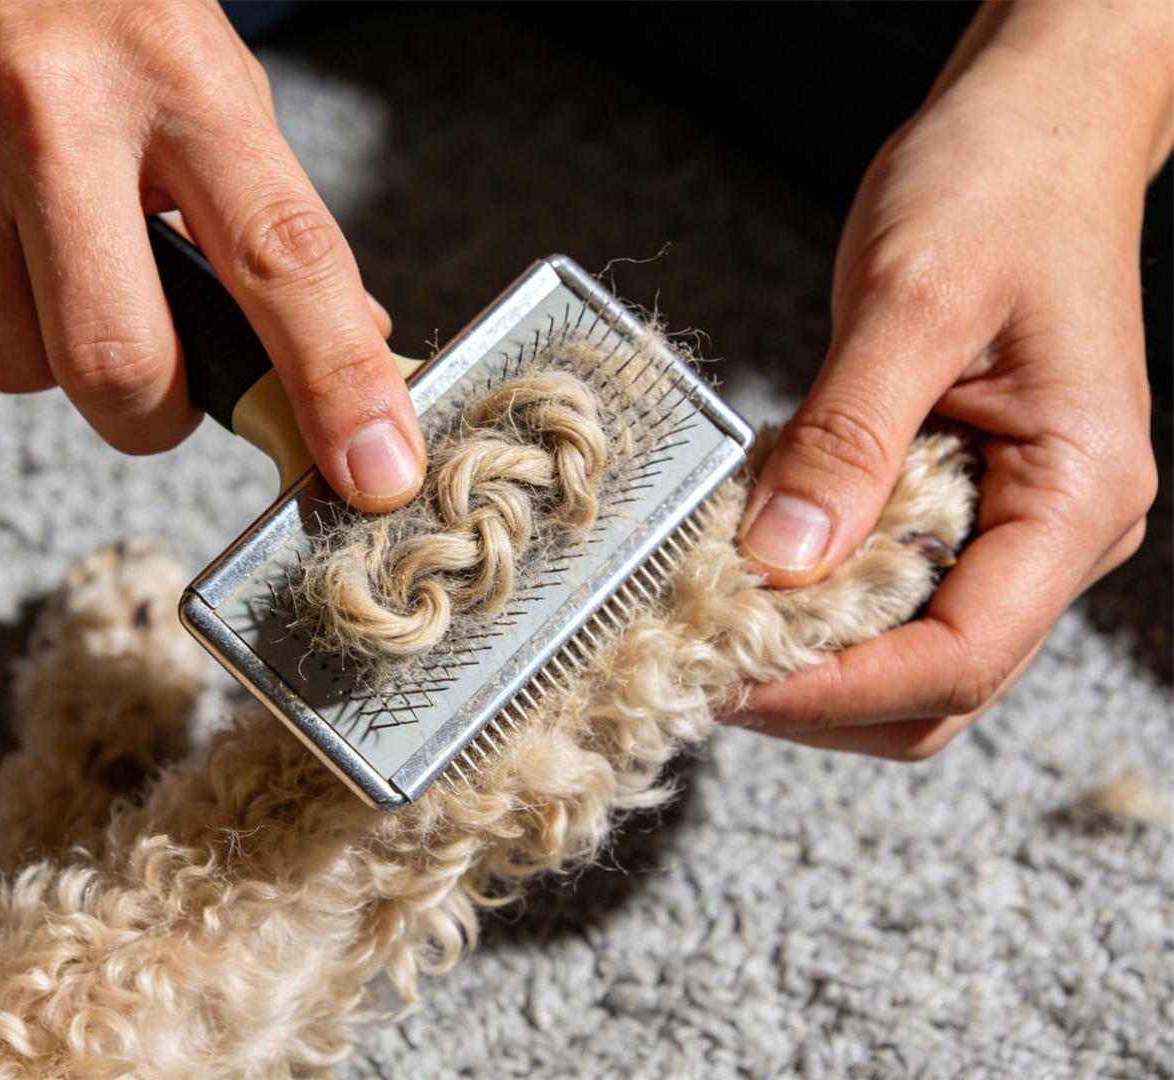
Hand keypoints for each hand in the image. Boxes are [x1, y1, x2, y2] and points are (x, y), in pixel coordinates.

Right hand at [0, 0, 423, 510]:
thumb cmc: (76, 4)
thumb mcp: (196, 72)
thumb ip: (259, 214)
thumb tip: (345, 360)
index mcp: (178, 78)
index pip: (280, 258)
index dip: (333, 382)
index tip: (370, 471)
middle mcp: (51, 113)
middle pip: (116, 365)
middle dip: (148, 409)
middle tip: (150, 370)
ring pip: (11, 364)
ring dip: (42, 343)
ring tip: (37, 237)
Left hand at [730, 0, 1173, 758]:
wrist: (1036, 126)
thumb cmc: (999, 186)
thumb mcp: (910, 302)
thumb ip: (845, 438)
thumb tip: (781, 562)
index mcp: (1079, 492)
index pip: (960, 654)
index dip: (835, 689)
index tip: (725, 683)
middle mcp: (1063, 528)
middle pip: (941, 684)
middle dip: (819, 694)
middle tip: (697, 667)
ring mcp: (1019, 522)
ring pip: (916, 653)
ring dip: (814, 657)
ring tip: (709, 624)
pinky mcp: (969, 499)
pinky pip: (896, 587)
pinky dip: (820, 599)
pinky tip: (749, 570)